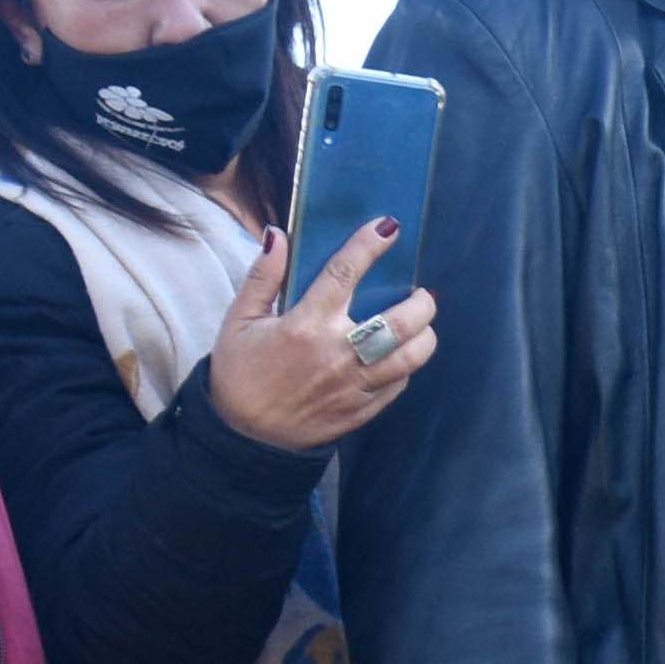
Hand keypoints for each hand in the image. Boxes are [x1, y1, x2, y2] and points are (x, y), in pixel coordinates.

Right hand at [206, 227, 431, 452]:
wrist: (243, 436)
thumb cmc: (239, 373)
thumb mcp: (238, 320)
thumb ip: (262, 277)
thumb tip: (276, 236)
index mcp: (305, 324)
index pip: (345, 274)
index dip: (369, 245)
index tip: (388, 227)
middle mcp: (337, 353)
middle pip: (400, 321)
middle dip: (420, 301)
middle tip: (422, 293)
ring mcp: (355, 384)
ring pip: (411, 357)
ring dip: (425, 336)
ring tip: (422, 324)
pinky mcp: (363, 410)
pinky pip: (399, 385)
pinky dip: (408, 367)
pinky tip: (403, 356)